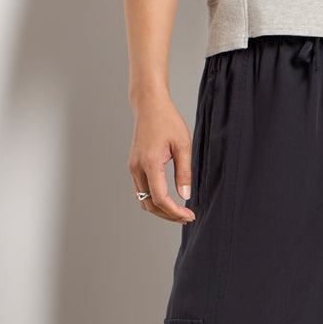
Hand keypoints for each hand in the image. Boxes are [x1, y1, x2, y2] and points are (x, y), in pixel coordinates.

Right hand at [128, 94, 195, 222]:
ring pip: (143, 200)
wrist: (149, 106)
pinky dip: (153, 200)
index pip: (160, 198)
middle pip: (150, 204)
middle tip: (187, 217)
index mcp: (150, 163)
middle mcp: (137, 168)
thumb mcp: (183, 145)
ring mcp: (133, 168)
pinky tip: (168, 201)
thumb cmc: (167, 121)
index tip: (189, 215)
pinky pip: (141, 191)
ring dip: (160, 210)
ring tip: (179, 212)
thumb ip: (184, 172)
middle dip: (168, 215)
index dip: (175, 212)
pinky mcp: (133, 166)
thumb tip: (185, 196)